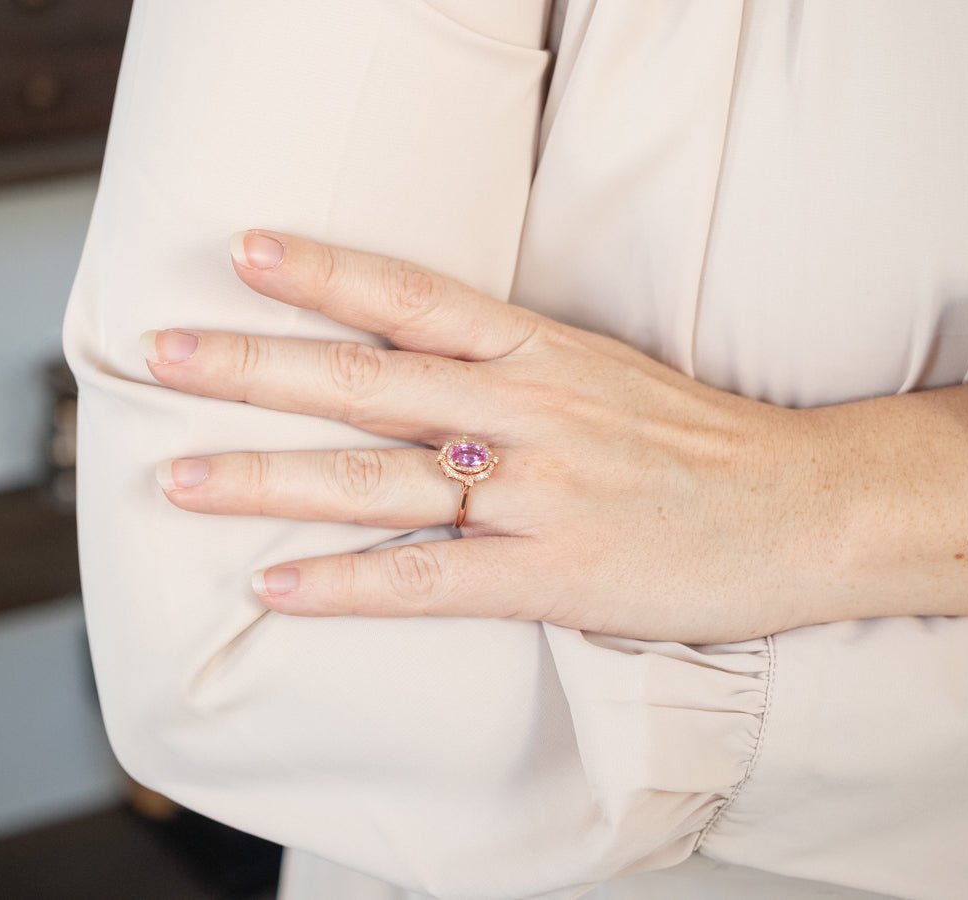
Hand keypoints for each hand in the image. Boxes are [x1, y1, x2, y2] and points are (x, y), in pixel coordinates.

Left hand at [143, 230, 813, 642]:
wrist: (805, 508)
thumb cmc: (710, 444)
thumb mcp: (615, 373)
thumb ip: (524, 369)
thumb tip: (437, 373)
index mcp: (547, 352)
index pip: (415, 297)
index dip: (326, 272)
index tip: (246, 253)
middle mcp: (531, 410)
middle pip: (368, 381)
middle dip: (255, 368)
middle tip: (162, 354)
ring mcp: (540, 491)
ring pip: (379, 478)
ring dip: (270, 479)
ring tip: (181, 480)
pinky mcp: (554, 573)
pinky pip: (428, 579)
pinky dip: (347, 585)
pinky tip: (277, 586)